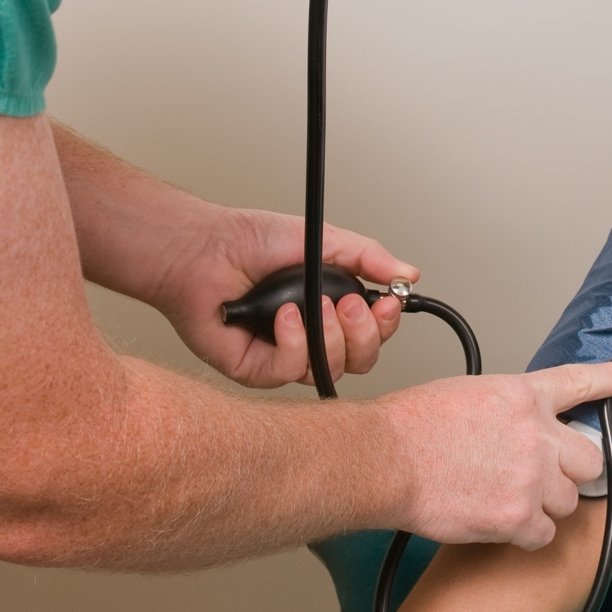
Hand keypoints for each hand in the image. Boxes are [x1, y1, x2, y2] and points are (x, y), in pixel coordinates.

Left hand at [153, 202, 418, 388]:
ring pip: (330, 371)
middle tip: (349, 304)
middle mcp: (311, 336)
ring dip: (330, 338)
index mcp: (330, 308)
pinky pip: (290, 372)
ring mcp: (284, 355)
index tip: (388, 301)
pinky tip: (284, 316)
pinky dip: (294, 343)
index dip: (386, 323)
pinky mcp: (256, 368)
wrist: (203, 248)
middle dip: (365, 334)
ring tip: (316, 305)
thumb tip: (408, 273)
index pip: (374, 332)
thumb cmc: (249, 241)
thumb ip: (367, 257)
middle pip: (361, 360)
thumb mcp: (321, 239)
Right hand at [377, 358, 611, 547]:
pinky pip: (545, 534)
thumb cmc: (412, 426)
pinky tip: (497, 522)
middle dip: (569, 471)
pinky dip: (526, 535)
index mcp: (522, 394)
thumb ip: (507, 409)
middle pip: (589, 459)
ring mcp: (533, 476)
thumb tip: (518, 428)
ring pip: (568, 501)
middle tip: (538, 477)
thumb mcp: (468, 394)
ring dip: (545, 505)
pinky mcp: (519, 516)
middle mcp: (537, 433)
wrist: (385, 458)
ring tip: (504, 499)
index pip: (581, 383)